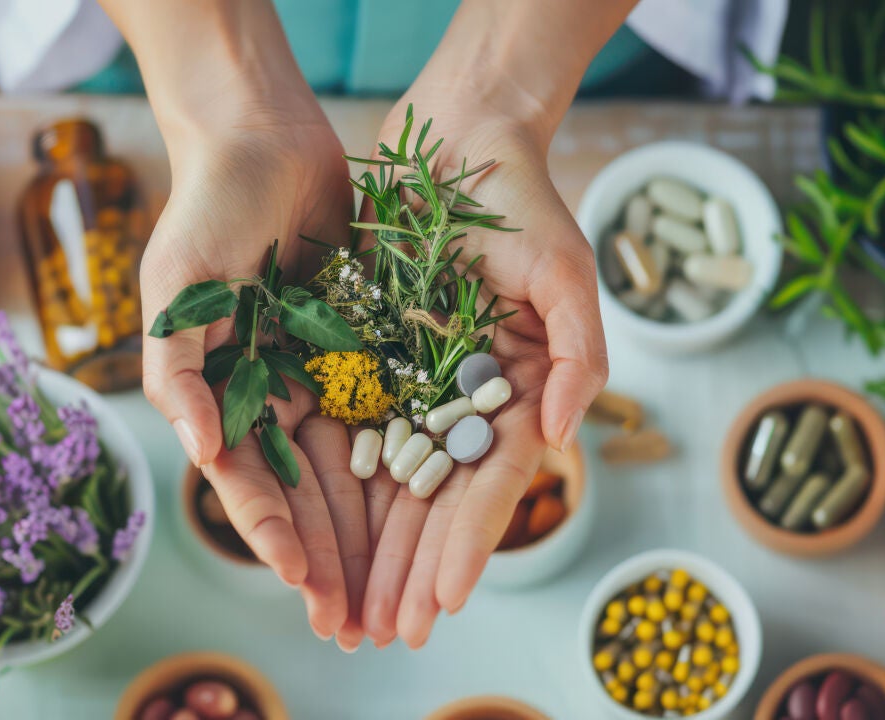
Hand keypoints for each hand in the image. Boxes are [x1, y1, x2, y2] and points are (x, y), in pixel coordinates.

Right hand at [139, 111, 359, 640]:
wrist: (266, 137)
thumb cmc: (208, 208)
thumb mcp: (177, 286)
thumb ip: (178, 370)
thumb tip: (198, 453)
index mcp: (219, 391)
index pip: (248, 480)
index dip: (271, 533)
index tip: (302, 581)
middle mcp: (270, 392)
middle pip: (302, 489)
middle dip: (326, 554)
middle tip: (354, 617)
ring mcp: (319, 371)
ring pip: (350, 464)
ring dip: (368, 528)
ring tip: (394, 585)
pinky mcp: (365, 344)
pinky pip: (390, 410)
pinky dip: (405, 458)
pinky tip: (430, 503)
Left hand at [352, 103, 608, 647]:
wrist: (455, 138)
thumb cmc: (522, 201)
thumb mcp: (565, 271)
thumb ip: (576, 354)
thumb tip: (560, 440)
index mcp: (515, 391)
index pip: (488, 483)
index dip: (466, 544)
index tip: (441, 600)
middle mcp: (460, 400)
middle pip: (432, 501)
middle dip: (410, 569)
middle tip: (386, 634)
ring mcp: (409, 383)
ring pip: (383, 483)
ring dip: (367, 550)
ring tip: (346, 612)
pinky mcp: (360, 359)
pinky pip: (340, 431)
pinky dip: (326, 488)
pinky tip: (308, 537)